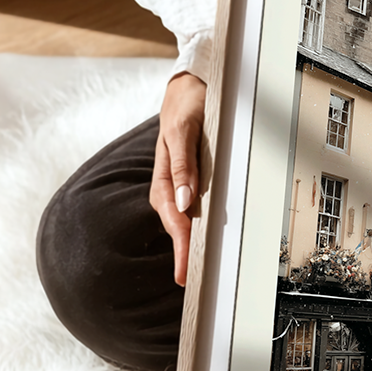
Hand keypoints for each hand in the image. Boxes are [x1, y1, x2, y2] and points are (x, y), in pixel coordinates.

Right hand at [150, 72, 206, 286]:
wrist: (191, 85)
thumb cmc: (187, 104)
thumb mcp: (184, 128)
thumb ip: (182, 163)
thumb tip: (185, 201)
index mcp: (166, 176)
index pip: (174, 219)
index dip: (180, 247)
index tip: (184, 274)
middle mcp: (172, 184)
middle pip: (178, 226)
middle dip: (184, 255)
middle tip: (192, 285)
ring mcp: (182, 184)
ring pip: (185, 220)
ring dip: (190, 244)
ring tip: (197, 272)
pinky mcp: (193, 180)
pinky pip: (195, 209)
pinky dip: (198, 227)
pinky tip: (205, 241)